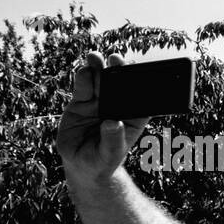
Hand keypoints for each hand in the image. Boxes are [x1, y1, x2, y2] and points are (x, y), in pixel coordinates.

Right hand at [56, 53, 148, 183]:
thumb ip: (112, 140)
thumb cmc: (102, 162)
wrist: (81, 165)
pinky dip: (83, 77)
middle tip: (116, 59)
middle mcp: (116, 107)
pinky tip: (84, 70)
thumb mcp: (109, 154)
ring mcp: (98, 103)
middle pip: (120, 86)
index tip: (140, 74)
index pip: (141, 100)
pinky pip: (83, 87)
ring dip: (99, 68)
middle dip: (119, 71)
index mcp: (132, 119)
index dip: (142, 86)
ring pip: (100, 81)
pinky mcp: (80, 102)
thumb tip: (113, 123)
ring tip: (96, 58)